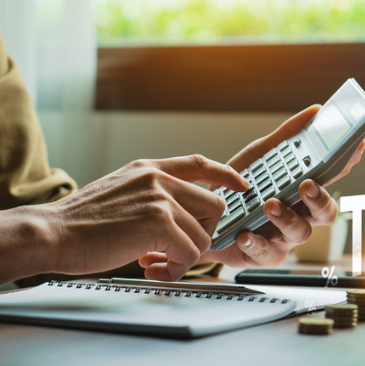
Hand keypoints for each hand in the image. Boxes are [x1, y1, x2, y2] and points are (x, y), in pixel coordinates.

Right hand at [39, 155, 248, 280]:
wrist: (51, 232)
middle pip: (213, 207)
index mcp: (150, 169)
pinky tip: (154, 270)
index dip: (226, 176)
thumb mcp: (120, 190)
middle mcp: (159, 179)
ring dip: (185, 258)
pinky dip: (176, 269)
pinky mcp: (159, 223)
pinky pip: (189, 254)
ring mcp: (161, 199)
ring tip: (158, 264)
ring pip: (202, 235)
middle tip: (178, 250)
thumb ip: (150, 194)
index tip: (241, 186)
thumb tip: (176, 215)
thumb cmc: (80, 221)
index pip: (200, 164)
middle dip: (202, 234)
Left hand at [140, 105, 364, 268]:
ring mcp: (282, 237)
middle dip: (320, 198)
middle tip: (306, 185)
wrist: (199, 218)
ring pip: (300, 233)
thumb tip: (315, 111)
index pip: (329, 178)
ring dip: (287, 217)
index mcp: (301, 190)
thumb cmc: (236, 189)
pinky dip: (257, 243)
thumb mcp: (258, 157)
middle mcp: (298, 214)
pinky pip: (267, 253)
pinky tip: (246, 234)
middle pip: (325, 212)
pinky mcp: (263, 255)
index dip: (345, 165)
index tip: (354, 148)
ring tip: (270, 204)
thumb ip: (285, 137)